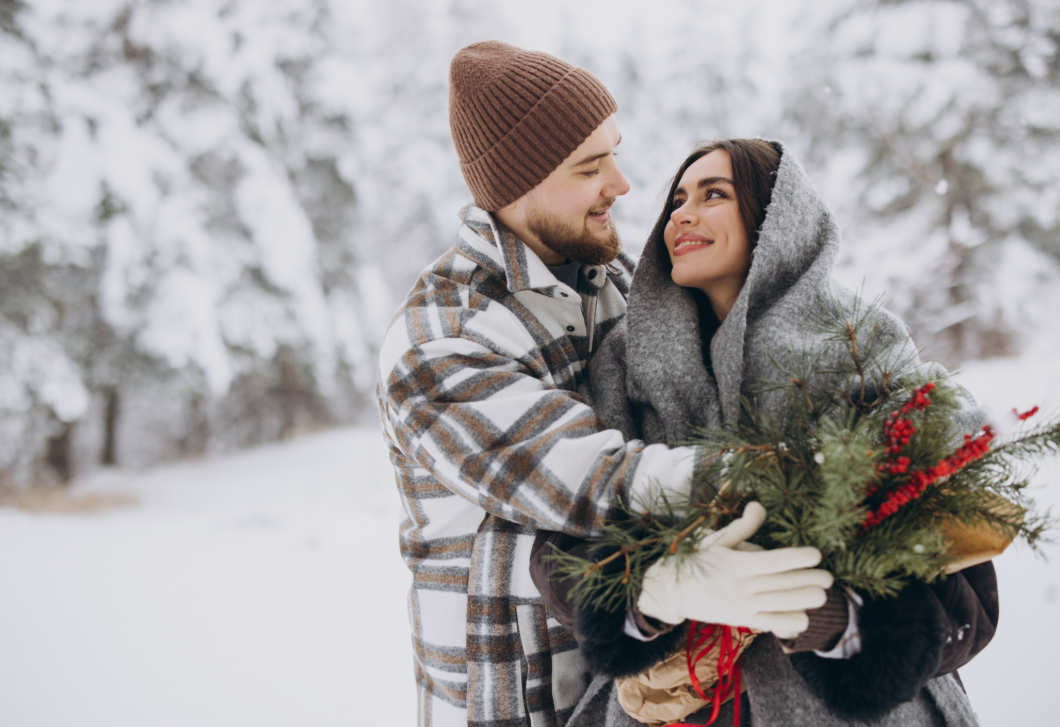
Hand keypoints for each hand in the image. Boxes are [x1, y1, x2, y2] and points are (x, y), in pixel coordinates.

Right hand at [637, 502, 833, 638]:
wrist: (671, 589)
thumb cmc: (696, 559)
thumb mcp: (716, 539)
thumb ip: (742, 526)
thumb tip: (759, 506)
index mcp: (738, 562)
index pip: (774, 561)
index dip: (797, 557)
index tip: (816, 554)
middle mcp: (743, 585)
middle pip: (784, 584)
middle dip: (810, 581)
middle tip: (829, 577)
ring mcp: (742, 605)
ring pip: (782, 605)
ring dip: (805, 600)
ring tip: (821, 595)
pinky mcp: (741, 620)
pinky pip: (770, 624)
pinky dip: (788, 622)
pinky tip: (803, 617)